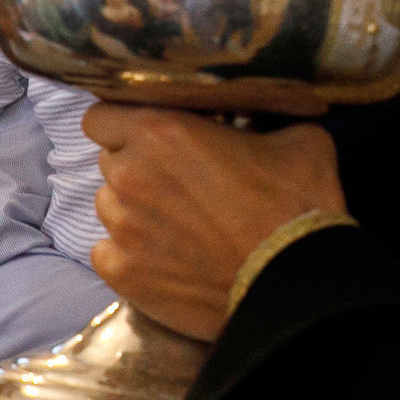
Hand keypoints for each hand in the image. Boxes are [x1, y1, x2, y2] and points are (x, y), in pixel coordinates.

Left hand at [83, 106, 346, 340]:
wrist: (296, 283)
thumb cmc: (298, 206)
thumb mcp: (299, 139)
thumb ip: (262, 119)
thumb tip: (261, 120)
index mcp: (160, 131)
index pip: (100, 117)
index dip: (122, 125)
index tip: (147, 136)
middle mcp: (130, 174)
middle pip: (109, 161)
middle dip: (136, 166)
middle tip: (176, 182)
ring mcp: (122, 227)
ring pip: (108, 207)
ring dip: (133, 210)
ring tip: (175, 226)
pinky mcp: (124, 273)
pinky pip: (106, 254)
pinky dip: (129, 254)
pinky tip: (164, 258)